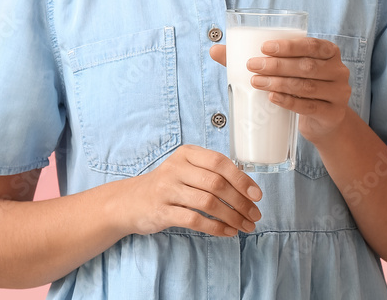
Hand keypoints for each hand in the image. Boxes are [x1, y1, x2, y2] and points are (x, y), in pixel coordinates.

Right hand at [125, 145, 261, 236]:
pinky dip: (215, 228)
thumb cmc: (167, 185)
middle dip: (240, 202)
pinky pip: (194, 220)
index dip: (241, 179)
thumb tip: (247, 189)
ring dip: (232, 217)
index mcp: (187, 154)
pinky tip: (227, 232)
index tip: (257, 195)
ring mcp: (167, 189)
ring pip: (208, 203)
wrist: (130, 201)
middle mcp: (176, 168)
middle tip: (254, 215)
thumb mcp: (186, 170)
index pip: (220, 162)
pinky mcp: (161, 211)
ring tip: (244, 226)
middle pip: (216, 184)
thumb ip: (211, 173)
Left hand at [210, 37, 351, 144]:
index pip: (311, 44)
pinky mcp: (332, 114)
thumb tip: (215, 49)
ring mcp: (338, 93)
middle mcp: (338, 70)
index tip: (264, 47)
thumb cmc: (300, 86)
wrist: (324, 120)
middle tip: (252, 66)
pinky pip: (309, 107)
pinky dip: (289, 101)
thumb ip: (255, 57)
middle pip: (306, 66)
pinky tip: (272, 98)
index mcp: (329, 52)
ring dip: (279, 83)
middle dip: (277, 65)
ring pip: (306, 86)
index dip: (289, 45)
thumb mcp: (285, 69)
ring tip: (256, 82)